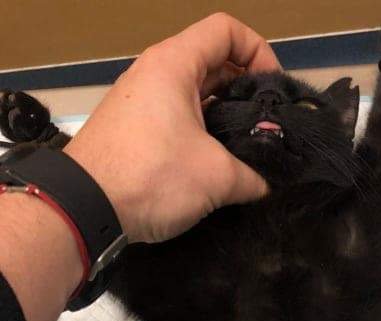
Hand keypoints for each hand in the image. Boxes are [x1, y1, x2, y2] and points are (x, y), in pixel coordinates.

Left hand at [64, 13, 279, 242]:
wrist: (85, 208)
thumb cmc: (153, 175)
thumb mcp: (216, 177)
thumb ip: (253, 176)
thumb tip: (267, 185)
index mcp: (174, 64)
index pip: (226, 31)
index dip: (259, 51)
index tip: (272, 90)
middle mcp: (154, 74)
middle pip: (212, 63)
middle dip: (245, 90)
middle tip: (267, 125)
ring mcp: (140, 103)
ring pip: (195, 96)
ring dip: (224, 118)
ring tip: (246, 149)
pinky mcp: (132, 132)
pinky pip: (176, 120)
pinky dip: (201, 135)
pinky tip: (215, 166)